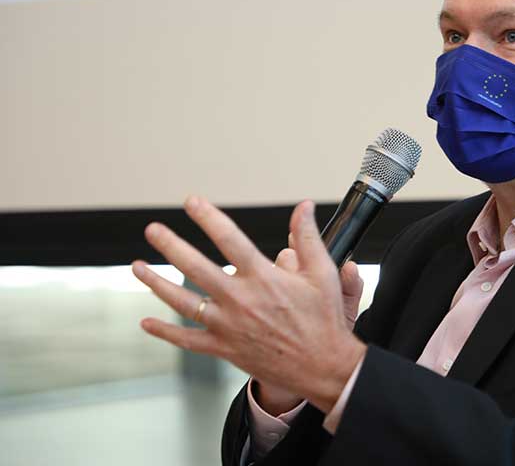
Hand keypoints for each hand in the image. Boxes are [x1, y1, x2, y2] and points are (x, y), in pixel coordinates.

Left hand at [131, 196, 366, 413]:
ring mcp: (229, 326)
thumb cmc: (323, 319)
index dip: (208, 217)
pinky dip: (165, 332)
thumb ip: (306, 238)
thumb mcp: (322, 273)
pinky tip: (147, 322)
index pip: (229, 239)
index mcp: (264, 277)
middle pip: (195, 267)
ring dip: (156, 283)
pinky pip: (188, 340)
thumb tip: (303, 207)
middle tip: (153, 229)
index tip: (192, 202)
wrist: (322, 366)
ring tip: (137, 267)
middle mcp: (241, 300)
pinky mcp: (225, 349)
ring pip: (183, 301)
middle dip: (170, 245)